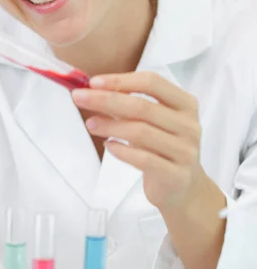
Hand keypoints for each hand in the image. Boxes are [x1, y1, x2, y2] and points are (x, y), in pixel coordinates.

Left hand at [72, 71, 203, 210]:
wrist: (182, 188)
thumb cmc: (161, 147)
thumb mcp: (149, 122)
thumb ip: (127, 105)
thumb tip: (93, 90)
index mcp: (185, 104)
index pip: (152, 82)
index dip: (121, 80)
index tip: (93, 82)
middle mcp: (189, 125)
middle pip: (143, 106)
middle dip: (106, 100)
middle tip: (79, 98)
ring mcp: (185, 151)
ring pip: (141, 132)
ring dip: (110, 125)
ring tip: (91, 124)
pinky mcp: (176, 175)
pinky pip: (144, 159)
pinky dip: (122, 150)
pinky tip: (108, 146)